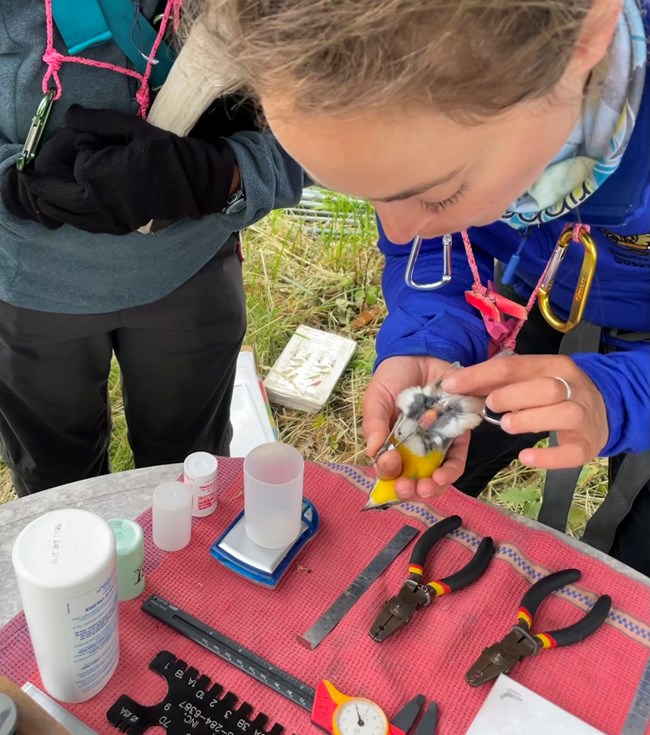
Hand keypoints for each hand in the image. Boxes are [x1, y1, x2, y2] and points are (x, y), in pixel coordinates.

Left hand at [2, 105, 237, 233]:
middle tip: (32, 176)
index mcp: (99, 175)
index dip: (78, 151)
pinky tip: (68, 211)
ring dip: (52, 205)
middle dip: (44, 185)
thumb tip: (70, 115)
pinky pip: (86, 226)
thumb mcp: (132, 127)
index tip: (89, 143)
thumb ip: (97, 120)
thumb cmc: (164, 152)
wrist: (192, 183)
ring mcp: (109, 218)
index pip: (74, 163)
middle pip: (57, 196)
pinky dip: (72, 218)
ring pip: (67, 215)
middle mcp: (99, 201)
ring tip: (42, 196)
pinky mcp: (118, 227)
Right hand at [363, 355, 469, 498]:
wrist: (420, 353)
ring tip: (430, 486)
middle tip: (409, 488)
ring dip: (432, 487)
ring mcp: (434, 444)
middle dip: (411, 491)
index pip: (387, 471)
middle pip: (411, 480)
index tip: (390, 467)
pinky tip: (444, 474)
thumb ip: (374, 423)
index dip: (389, 477)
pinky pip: (456, 459)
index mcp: (389, 444)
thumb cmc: (392, 378)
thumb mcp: (376, 397)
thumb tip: (373, 452)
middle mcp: (411, 449)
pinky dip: (451, 470)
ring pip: (434, 477)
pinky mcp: (456, 435)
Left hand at [441, 354, 608, 468]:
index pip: (513, 366)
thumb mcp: (533, 378)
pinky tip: (525, 457)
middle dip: (511, 396)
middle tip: (490, 407)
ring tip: (506, 425)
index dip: (479, 376)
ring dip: (528, 420)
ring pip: (562, 413)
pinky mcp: (587, 445)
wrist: (608, 408)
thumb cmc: (557, 392)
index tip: (452, 385)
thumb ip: (500, 381)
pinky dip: (547, 457)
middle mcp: (572, 387)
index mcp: (553, 366)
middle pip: (545, 387)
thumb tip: (458, 384)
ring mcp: (583, 416)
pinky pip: (571, 452)